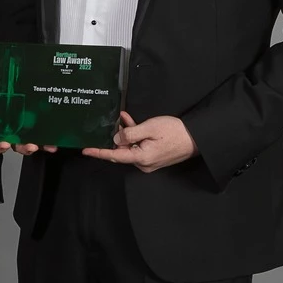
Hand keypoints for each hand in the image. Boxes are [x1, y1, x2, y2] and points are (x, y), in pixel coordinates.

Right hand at [0, 95, 57, 156]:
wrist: (14, 79)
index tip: (4, 144)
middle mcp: (13, 133)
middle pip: (16, 147)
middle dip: (23, 148)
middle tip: (29, 146)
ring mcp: (26, 132)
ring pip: (31, 144)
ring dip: (37, 147)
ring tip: (41, 144)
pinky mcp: (38, 129)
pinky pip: (43, 139)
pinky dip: (48, 143)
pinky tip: (52, 143)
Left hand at [81, 112, 197, 171]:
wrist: (196, 138)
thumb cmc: (175, 132)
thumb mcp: (149, 128)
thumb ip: (130, 133)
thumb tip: (116, 139)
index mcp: (141, 158)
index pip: (114, 156)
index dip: (99, 152)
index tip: (86, 150)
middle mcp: (143, 163)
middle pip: (122, 150)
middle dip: (116, 136)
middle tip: (117, 120)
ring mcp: (149, 162)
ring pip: (130, 147)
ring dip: (126, 134)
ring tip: (125, 119)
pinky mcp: (154, 158)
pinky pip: (138, 148)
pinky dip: (134, 137)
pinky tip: (132, 123)